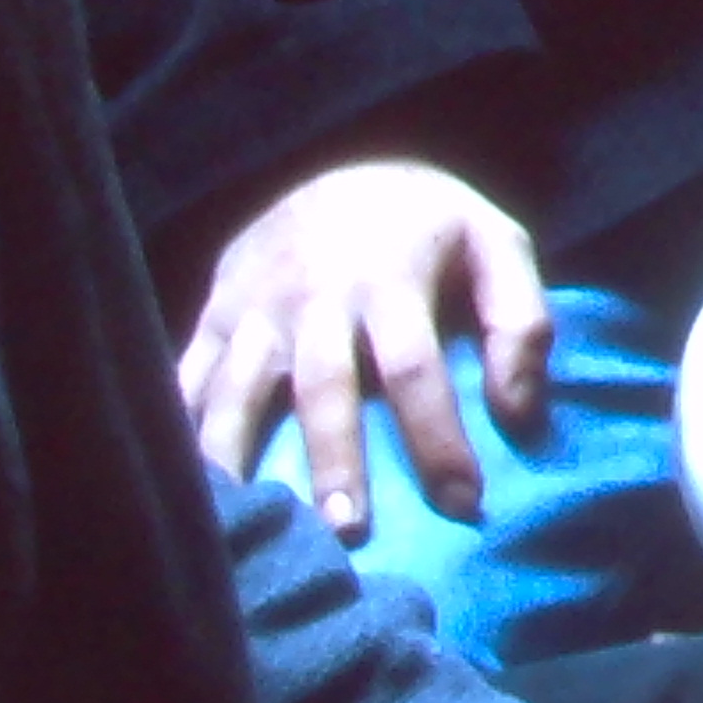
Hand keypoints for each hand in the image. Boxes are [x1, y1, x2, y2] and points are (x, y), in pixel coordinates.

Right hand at [181, 160, 550, 536]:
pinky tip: (182, 488)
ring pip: (240, 390)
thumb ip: (522, 323)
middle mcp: (316, 295)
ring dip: (242, 458)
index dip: (438, 438)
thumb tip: (522, 415)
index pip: (416, 368)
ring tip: (248, 527)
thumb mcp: (497, 244)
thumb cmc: (429, 227)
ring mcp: (255, 306)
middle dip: (335, 462)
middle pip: (324, 387)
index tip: (462, 504)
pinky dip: (179, 432)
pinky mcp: (213, 316)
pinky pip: (187, 379)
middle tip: (345, 535)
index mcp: (391, 278)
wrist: (340, 168)